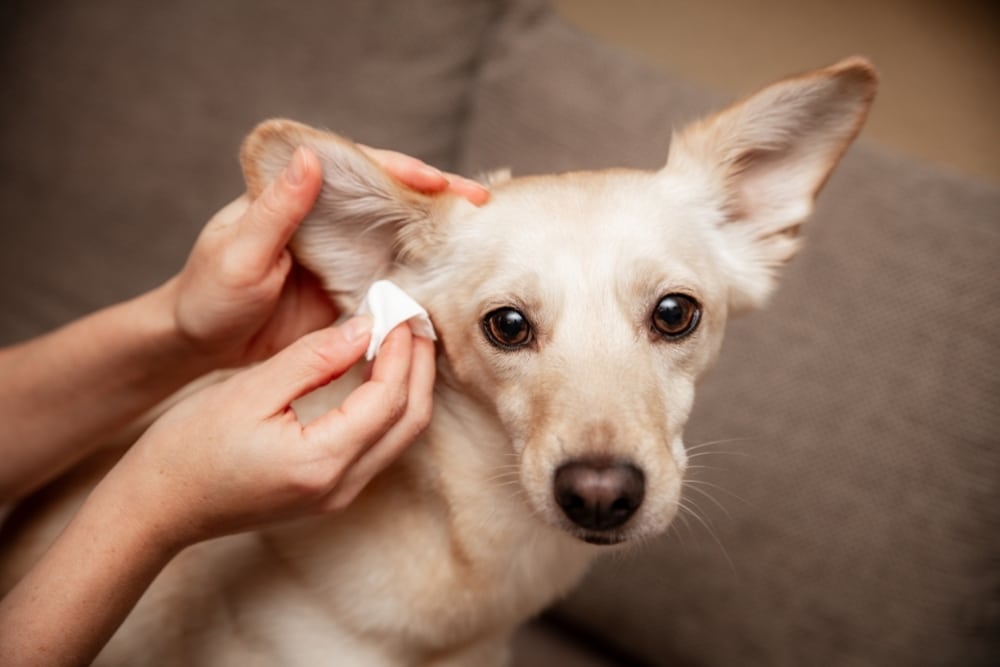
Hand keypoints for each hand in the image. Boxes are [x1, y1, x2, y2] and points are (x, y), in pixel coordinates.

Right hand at [106, 320, 434, 548]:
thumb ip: (313, 359)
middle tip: (412, 318)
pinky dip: (389, 405)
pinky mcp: (330, 492)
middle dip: (419, 366)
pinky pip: (380, 445)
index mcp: (322, 462)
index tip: (398, 308)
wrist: (157, 506)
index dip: (401, 350)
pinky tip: (378, 370)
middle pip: (409, 421)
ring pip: (400, 435)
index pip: (389, 399)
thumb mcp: (250, 391)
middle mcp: (341, 487)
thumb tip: (365, 328)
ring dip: (409, 385)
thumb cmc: (189, 448)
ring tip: (401, 337)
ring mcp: (338, 495)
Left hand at [169, 145, 486, 367]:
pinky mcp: (351, 294)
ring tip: (479, 240)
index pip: (362, 170)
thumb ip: (276, 209)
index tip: (440, 182)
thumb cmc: (209, 294)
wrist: (202, 345)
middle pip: (393, 200)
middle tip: (482, 203)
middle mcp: (330, 221)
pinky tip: (449, 287)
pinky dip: (421, 283)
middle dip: (438, 199)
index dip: (404, 172)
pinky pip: (393, 283)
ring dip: (437, 238)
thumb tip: (310, 156)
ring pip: (400, 238)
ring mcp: (344, 257)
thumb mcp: (238, 251)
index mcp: (300, 197)